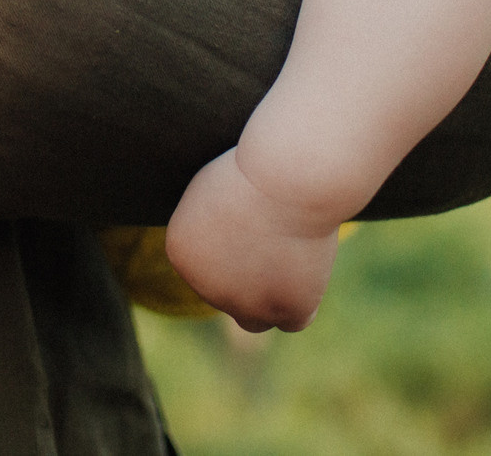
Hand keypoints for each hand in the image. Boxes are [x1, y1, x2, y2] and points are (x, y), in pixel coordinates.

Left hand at [161, 148, 340, 333]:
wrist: (288, 177)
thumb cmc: (256, 171)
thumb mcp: (213, 190)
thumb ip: (208, 228)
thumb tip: (218, 254)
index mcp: (180, 252)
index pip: (205, 269)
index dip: (233, 248)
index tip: (254, 218)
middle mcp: (205, 287)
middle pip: (229, 294)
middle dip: (251, 272)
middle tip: (276, 234)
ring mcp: (244, 304)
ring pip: (254, 319)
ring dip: (267, 300)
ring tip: (289, 265)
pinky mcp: (284, 310)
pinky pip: (294, 320)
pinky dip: (303, 301)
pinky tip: (310, 272)